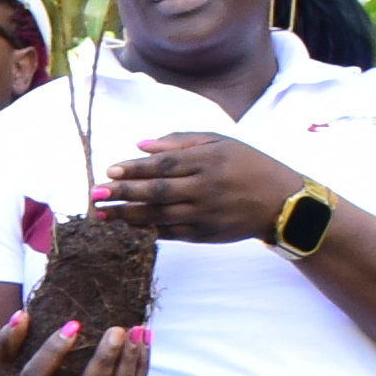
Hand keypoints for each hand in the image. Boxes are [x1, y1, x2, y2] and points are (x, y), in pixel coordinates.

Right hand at [0, 305, 151, 375]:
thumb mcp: (5, 366)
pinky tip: (143, 340)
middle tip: (117, 329)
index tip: (72, 324)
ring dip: (131, 362)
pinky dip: (140, 366)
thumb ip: (8, 341)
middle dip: (105, 360)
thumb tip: (23, 315)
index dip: (53, 351)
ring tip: (138, 330)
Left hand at [104, 133, 315, 246]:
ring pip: (159, 216)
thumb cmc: (247, 164)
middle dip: (123, 193)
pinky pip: (169, 233)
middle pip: (156, 191)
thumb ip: (180, 141)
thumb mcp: (220, 142)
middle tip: (95, 194)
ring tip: (103, 214)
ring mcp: (204, 214)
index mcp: (208, 160)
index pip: (164, 165)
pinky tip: (128, 226)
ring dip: (128, 216)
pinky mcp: (204, 235)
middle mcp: (205, 188)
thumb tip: (140, 145)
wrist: (279, 201)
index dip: (134, 169)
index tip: (109, 170)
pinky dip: (147, 230)